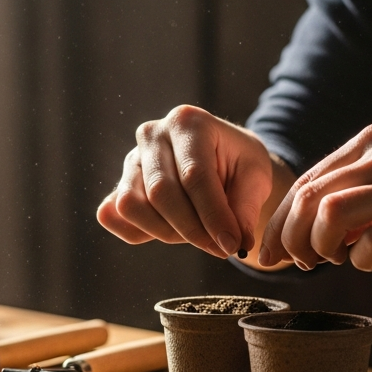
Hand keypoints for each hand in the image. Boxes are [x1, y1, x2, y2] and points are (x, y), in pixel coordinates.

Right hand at [97, 105, 279, 258]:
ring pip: (133, 205)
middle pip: (161, 192)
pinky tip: (171, 232)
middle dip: (192, 229)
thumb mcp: (256, 176)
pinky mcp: (120, 182)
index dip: (213, 216)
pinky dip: (140, 232)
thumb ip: (246, 208)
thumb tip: (236, 243)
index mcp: (189, 122)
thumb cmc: (238, 162)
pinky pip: (115, 216)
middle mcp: (153, 134)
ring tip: (199, 235)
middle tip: (221, 249)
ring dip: (167, 232)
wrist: (219, 157)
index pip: (194, 175)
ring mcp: (131, 158)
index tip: (231, 245)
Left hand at [257, 123, 371, 285]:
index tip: (272, 249)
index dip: (281, 219)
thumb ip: (356, 195)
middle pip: (311, 196)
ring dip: (320, 245)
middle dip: (291, 236)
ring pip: (333, 213)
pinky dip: (361, 258)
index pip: (308, 180)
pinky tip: (368, 261)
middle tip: (296, 262)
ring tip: (328, 261)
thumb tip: (304, 229)